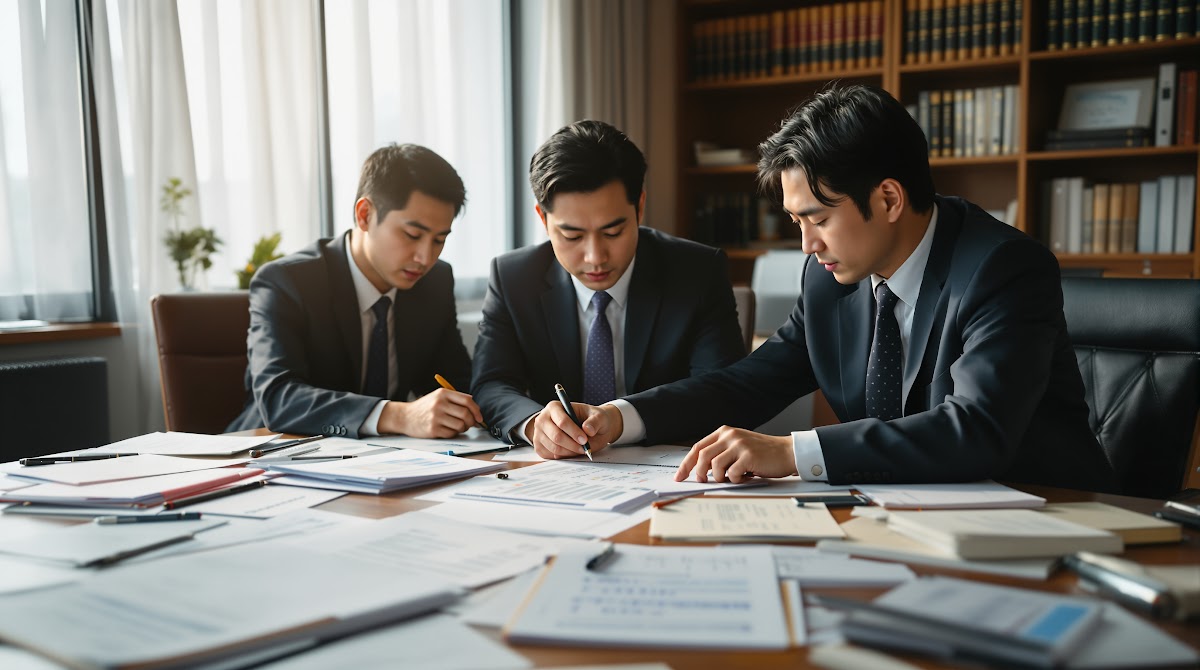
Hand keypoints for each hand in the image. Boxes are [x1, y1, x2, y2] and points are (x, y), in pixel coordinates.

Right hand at [380, 388, 483, 437]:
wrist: (405, 417)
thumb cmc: (425, 407)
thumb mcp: (438, 397)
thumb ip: (456, 399)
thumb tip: (476, 409)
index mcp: (443, 393)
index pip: (467, 401)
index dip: (477, 410)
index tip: (479, 417)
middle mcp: (439, 404)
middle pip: (465, 414)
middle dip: (471, 421)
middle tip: (470, 424)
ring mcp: (435, 417)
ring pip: (460, 425)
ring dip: (463, 428)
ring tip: (458, 427)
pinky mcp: (432, 429)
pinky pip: (451, 434)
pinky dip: (453, 434)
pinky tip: (449, 430)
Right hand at [525, 402, 619, 459]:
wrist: (587, 428)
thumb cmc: (590, 419)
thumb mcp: (599, 416)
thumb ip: (595, 421)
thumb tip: (588, 429)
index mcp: (555, 407)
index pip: (562, 422)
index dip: (574, 432)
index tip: (585, 440)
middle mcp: (543, 419)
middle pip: (556, 436)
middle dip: (572, 445)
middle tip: (584, 448)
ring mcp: (539, 433)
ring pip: (554, 448)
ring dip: (570, 452)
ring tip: (580, 449)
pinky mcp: (539, 446)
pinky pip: (550, 456)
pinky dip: (563, 457)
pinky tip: (571, 452)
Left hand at [674, 426, 797, 482]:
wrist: (786, 452)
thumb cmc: (761, 453)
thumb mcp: (737, 446)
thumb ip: (720, 453)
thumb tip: (699, 470)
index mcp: (724, 432)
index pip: (697, 447)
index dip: (686, 463)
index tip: (679, 476)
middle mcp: (730, 435)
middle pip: (701, 456)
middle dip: (697, 472)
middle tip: (701, 481)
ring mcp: (739, 444)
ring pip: (714, 466)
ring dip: (719, 477)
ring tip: (731, 478)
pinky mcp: (748, 455)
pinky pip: (732, 473)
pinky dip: (735, 479)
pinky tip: (744, 477)